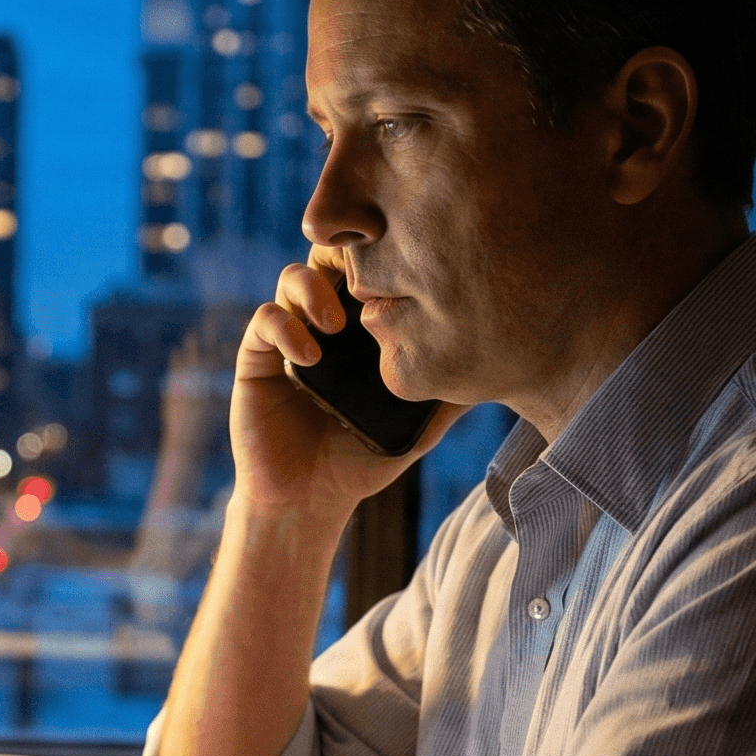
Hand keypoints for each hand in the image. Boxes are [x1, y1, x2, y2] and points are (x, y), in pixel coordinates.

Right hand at [234, 258, 463, 523]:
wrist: (308, 501)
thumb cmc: (359, 464)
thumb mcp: (416, 431)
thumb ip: (447, 400)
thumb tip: (497, 372)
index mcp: (359, 331)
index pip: (368, 272)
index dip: (381, 255)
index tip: (408, 267)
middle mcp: (322, 324)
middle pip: (327, 258)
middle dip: (343, 254)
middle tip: (366, 276)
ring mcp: (288, 338)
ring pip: (292, 279)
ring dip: (314, 289)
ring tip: (337, 324)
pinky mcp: (257, 359)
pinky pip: (265, 320)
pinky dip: (287, 328)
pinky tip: (310, 357)